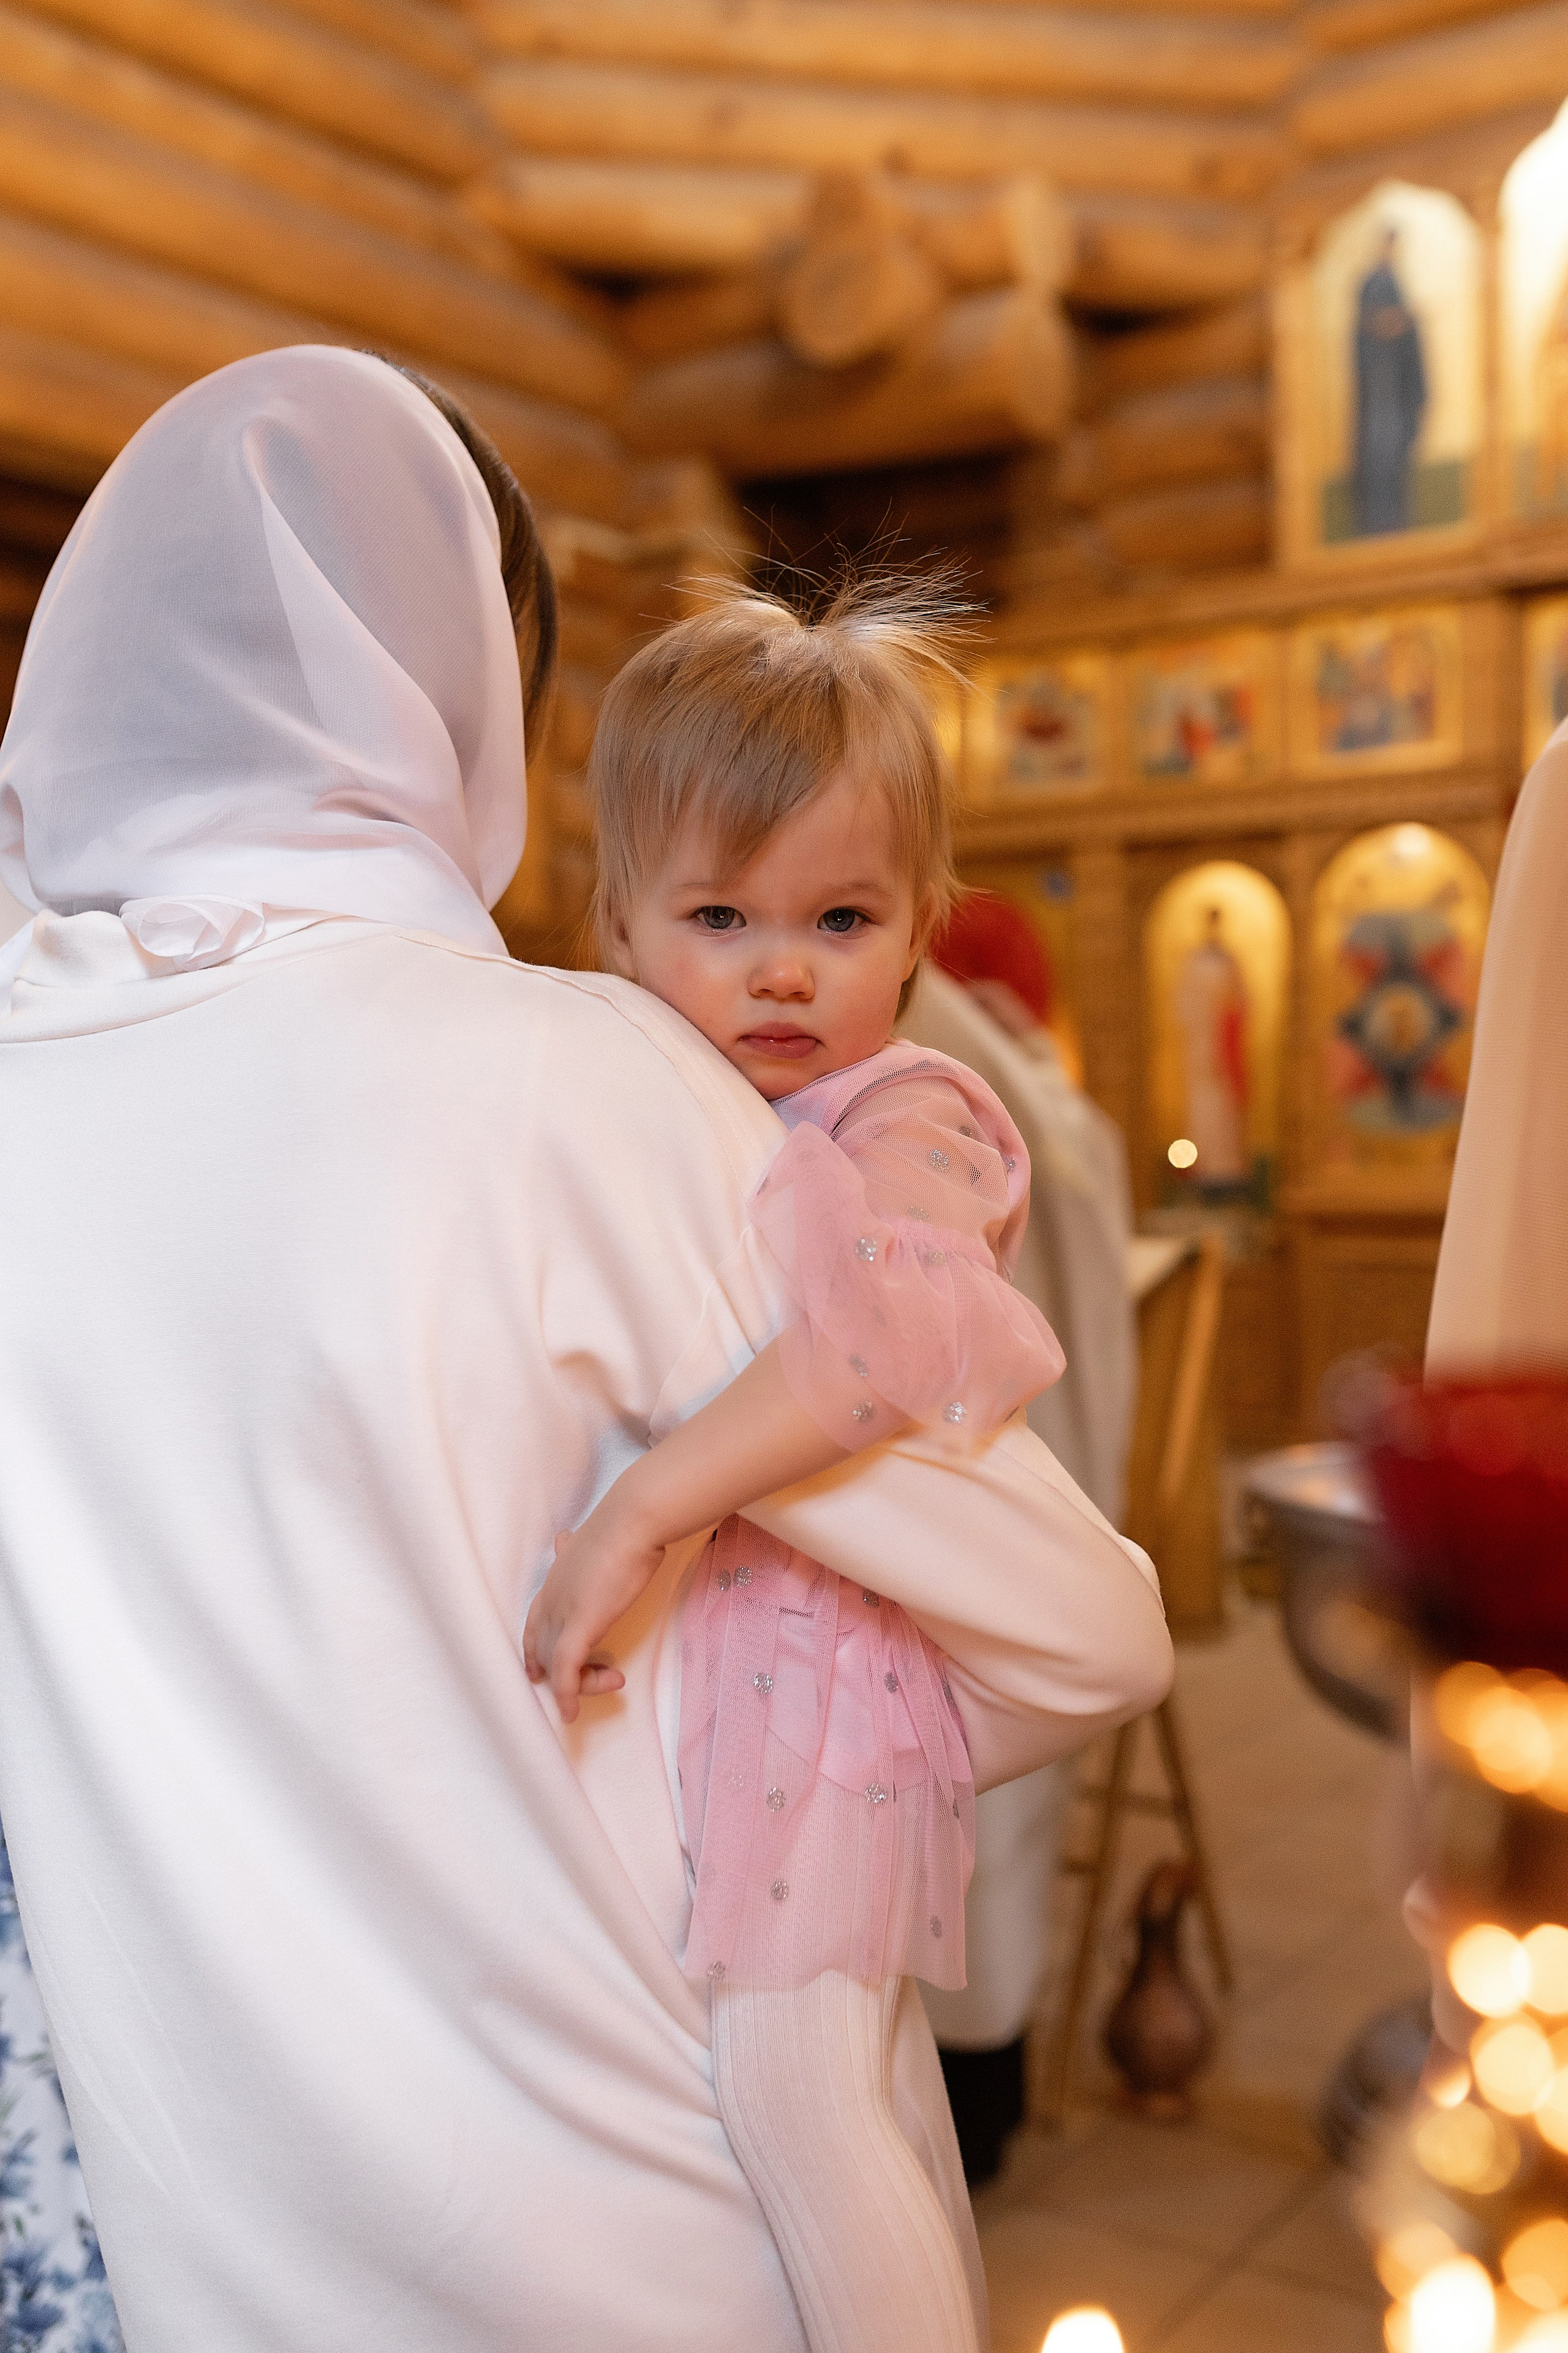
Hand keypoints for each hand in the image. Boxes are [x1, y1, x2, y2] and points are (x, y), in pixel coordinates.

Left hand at [522, 1484, 666, 1723]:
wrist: (633, 1521)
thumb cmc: (624, 1527)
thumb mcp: (591, 1540)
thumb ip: (576, 1549)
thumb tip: (563, 1539)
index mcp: (555, 1579)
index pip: (534, 1621)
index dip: (533, 1648)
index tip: (536, 1669)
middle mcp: (551, 1598)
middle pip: (542, 1647)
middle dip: (556, 1673)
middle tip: (580, 1690)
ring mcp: (562, 1612)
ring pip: (555, 1664)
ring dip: (579, 1685)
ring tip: (612, 1683)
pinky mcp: (580, 1624)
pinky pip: (565, 1670)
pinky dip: (567, 1693)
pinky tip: (572, 1711)